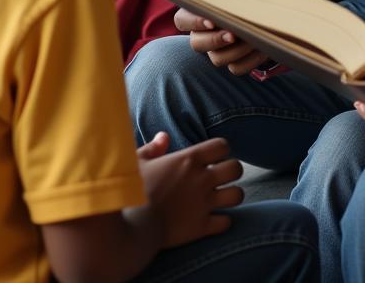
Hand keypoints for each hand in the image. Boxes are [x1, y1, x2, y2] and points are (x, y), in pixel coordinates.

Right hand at [136, 132, 242, 248]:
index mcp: (188, 159)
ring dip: (231, 196)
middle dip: (231, 172)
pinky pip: (226, 222)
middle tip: (221, 178)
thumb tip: (163, 136)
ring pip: (237, 195)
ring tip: (222, 198)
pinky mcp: (201, 227)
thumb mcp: (136, 164)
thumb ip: (152, 148)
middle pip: (236, 168)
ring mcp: (203, 203)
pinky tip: (213, 220)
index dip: (221, 151)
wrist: (127, 228)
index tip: (213, 158)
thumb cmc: (130, 193)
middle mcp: (201, 179)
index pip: (222, 146)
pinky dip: (222, 222)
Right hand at [172, 0, 331, 73]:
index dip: (193, 19)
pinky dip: (249, 61)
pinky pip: (238, 66)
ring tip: (255, 40)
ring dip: (234, 52)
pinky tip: (265, 48)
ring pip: (217, 57)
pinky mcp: (249, 49)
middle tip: (234, 34)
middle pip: (196, 40)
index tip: (212, 20)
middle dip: (213, 40)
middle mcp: (217, 15)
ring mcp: (231, 35)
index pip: (186, 11)